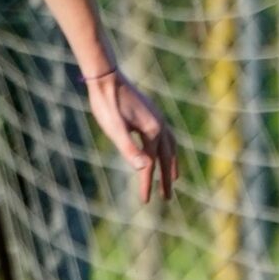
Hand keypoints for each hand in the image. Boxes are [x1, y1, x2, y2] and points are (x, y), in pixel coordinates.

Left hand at [87, 68, 178, 204]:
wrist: (105, 76)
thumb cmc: (106, 103)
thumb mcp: (114, 128)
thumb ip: (128, 148)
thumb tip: (143, 169)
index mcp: (152, 132)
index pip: (150, 165)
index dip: (147, 184)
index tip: (145, 202)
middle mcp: (160, 126)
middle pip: (167, 158)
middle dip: (166, 179)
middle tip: (167, 199)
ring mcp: (157, 118)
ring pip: (169, 146)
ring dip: (171, 163)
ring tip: (173, 178)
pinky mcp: (150, 113)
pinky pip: (164, 136)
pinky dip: (166, 148)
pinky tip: (159, 149)